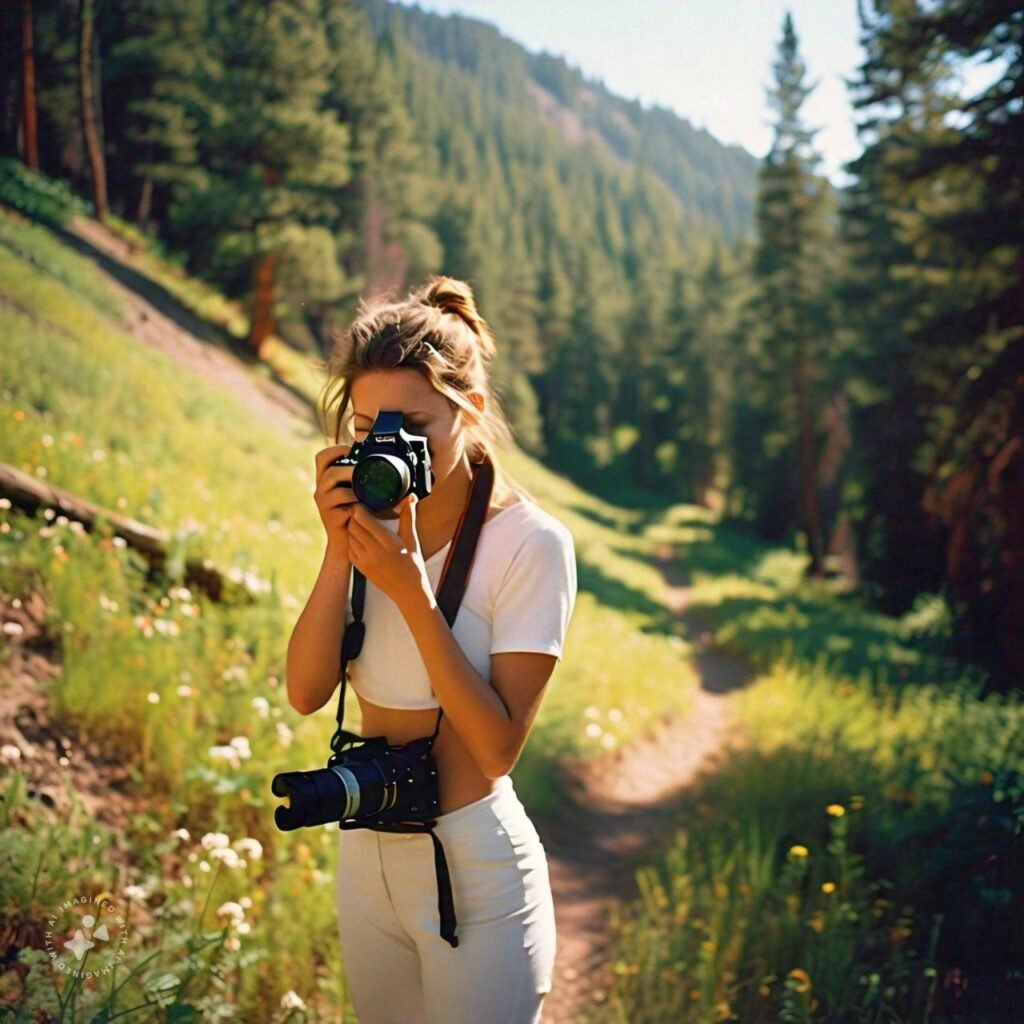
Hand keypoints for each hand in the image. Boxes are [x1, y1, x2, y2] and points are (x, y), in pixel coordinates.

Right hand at [313, 443, 357, 556]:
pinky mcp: (330, 517)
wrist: (348, 542)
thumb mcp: (354, 492)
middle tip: (365, 472)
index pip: (322, 457)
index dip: (335, 450)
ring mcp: (324, 504)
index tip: (351, 450)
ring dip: (354, 485)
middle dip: (350, 469)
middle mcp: (321, 490)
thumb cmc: (356, 513)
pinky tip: (365, 505)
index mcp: (325, 481)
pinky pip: (344, 504)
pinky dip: (356, 502)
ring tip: (366, 490)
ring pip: (336, 487)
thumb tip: (381, 460)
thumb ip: (359, 478)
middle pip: (330, 471)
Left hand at [347, 493, 429, 607]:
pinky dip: (352, 541)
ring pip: (349, 536)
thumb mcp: (412, 539)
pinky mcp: (361, 568)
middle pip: (353, 525)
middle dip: (354, 516)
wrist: (409, 591)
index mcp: (388, 542)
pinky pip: (349, 549)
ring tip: (360, 524)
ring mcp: (365, 561)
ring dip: (352, 528)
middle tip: (360, 510)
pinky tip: (361, 539)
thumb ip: (409, 517)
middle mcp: (374, 552)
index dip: (359, 508)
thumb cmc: (413, 565)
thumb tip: (411, 497)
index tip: (363, 502)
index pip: (363, 519)